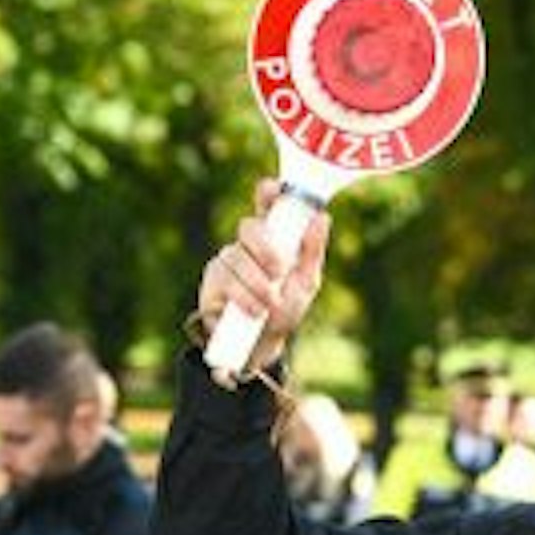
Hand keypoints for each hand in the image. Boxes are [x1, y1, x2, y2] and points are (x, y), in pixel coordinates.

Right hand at [196, 178, 332, 386]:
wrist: (261, 345)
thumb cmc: (286, 308)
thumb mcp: (306, 281)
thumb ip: (312, 250)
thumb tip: (321, 217)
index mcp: (273, 237)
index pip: (267, 204)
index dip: (268, 192)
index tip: (273, 189)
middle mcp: (248, 244)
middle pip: (248, 227)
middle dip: (265, 247)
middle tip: (279, 269)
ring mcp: (228, 260)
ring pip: (237, 257)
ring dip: (258, 283)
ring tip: (270, 304)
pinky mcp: (212, 280)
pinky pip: (225, 280)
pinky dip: (243, 297)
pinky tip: (253, 310)